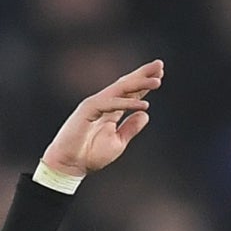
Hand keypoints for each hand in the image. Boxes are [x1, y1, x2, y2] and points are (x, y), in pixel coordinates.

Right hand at [41, 60, 162, 177]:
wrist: (69, 165)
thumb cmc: (90, 155)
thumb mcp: (117, 142)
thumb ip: (130, 128)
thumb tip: (146, 114)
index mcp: (110, 111)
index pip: (130, 94)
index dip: (144, 84)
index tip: (160, 75)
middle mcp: (104, 104)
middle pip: (126, 85)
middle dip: (143, 74)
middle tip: (160, 65)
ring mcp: (95, 104)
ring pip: (120, 90)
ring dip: (139, 84)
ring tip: (157, 80)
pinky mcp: (88, 109)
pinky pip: (111, 104)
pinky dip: (127, 104)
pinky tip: (144, 106)